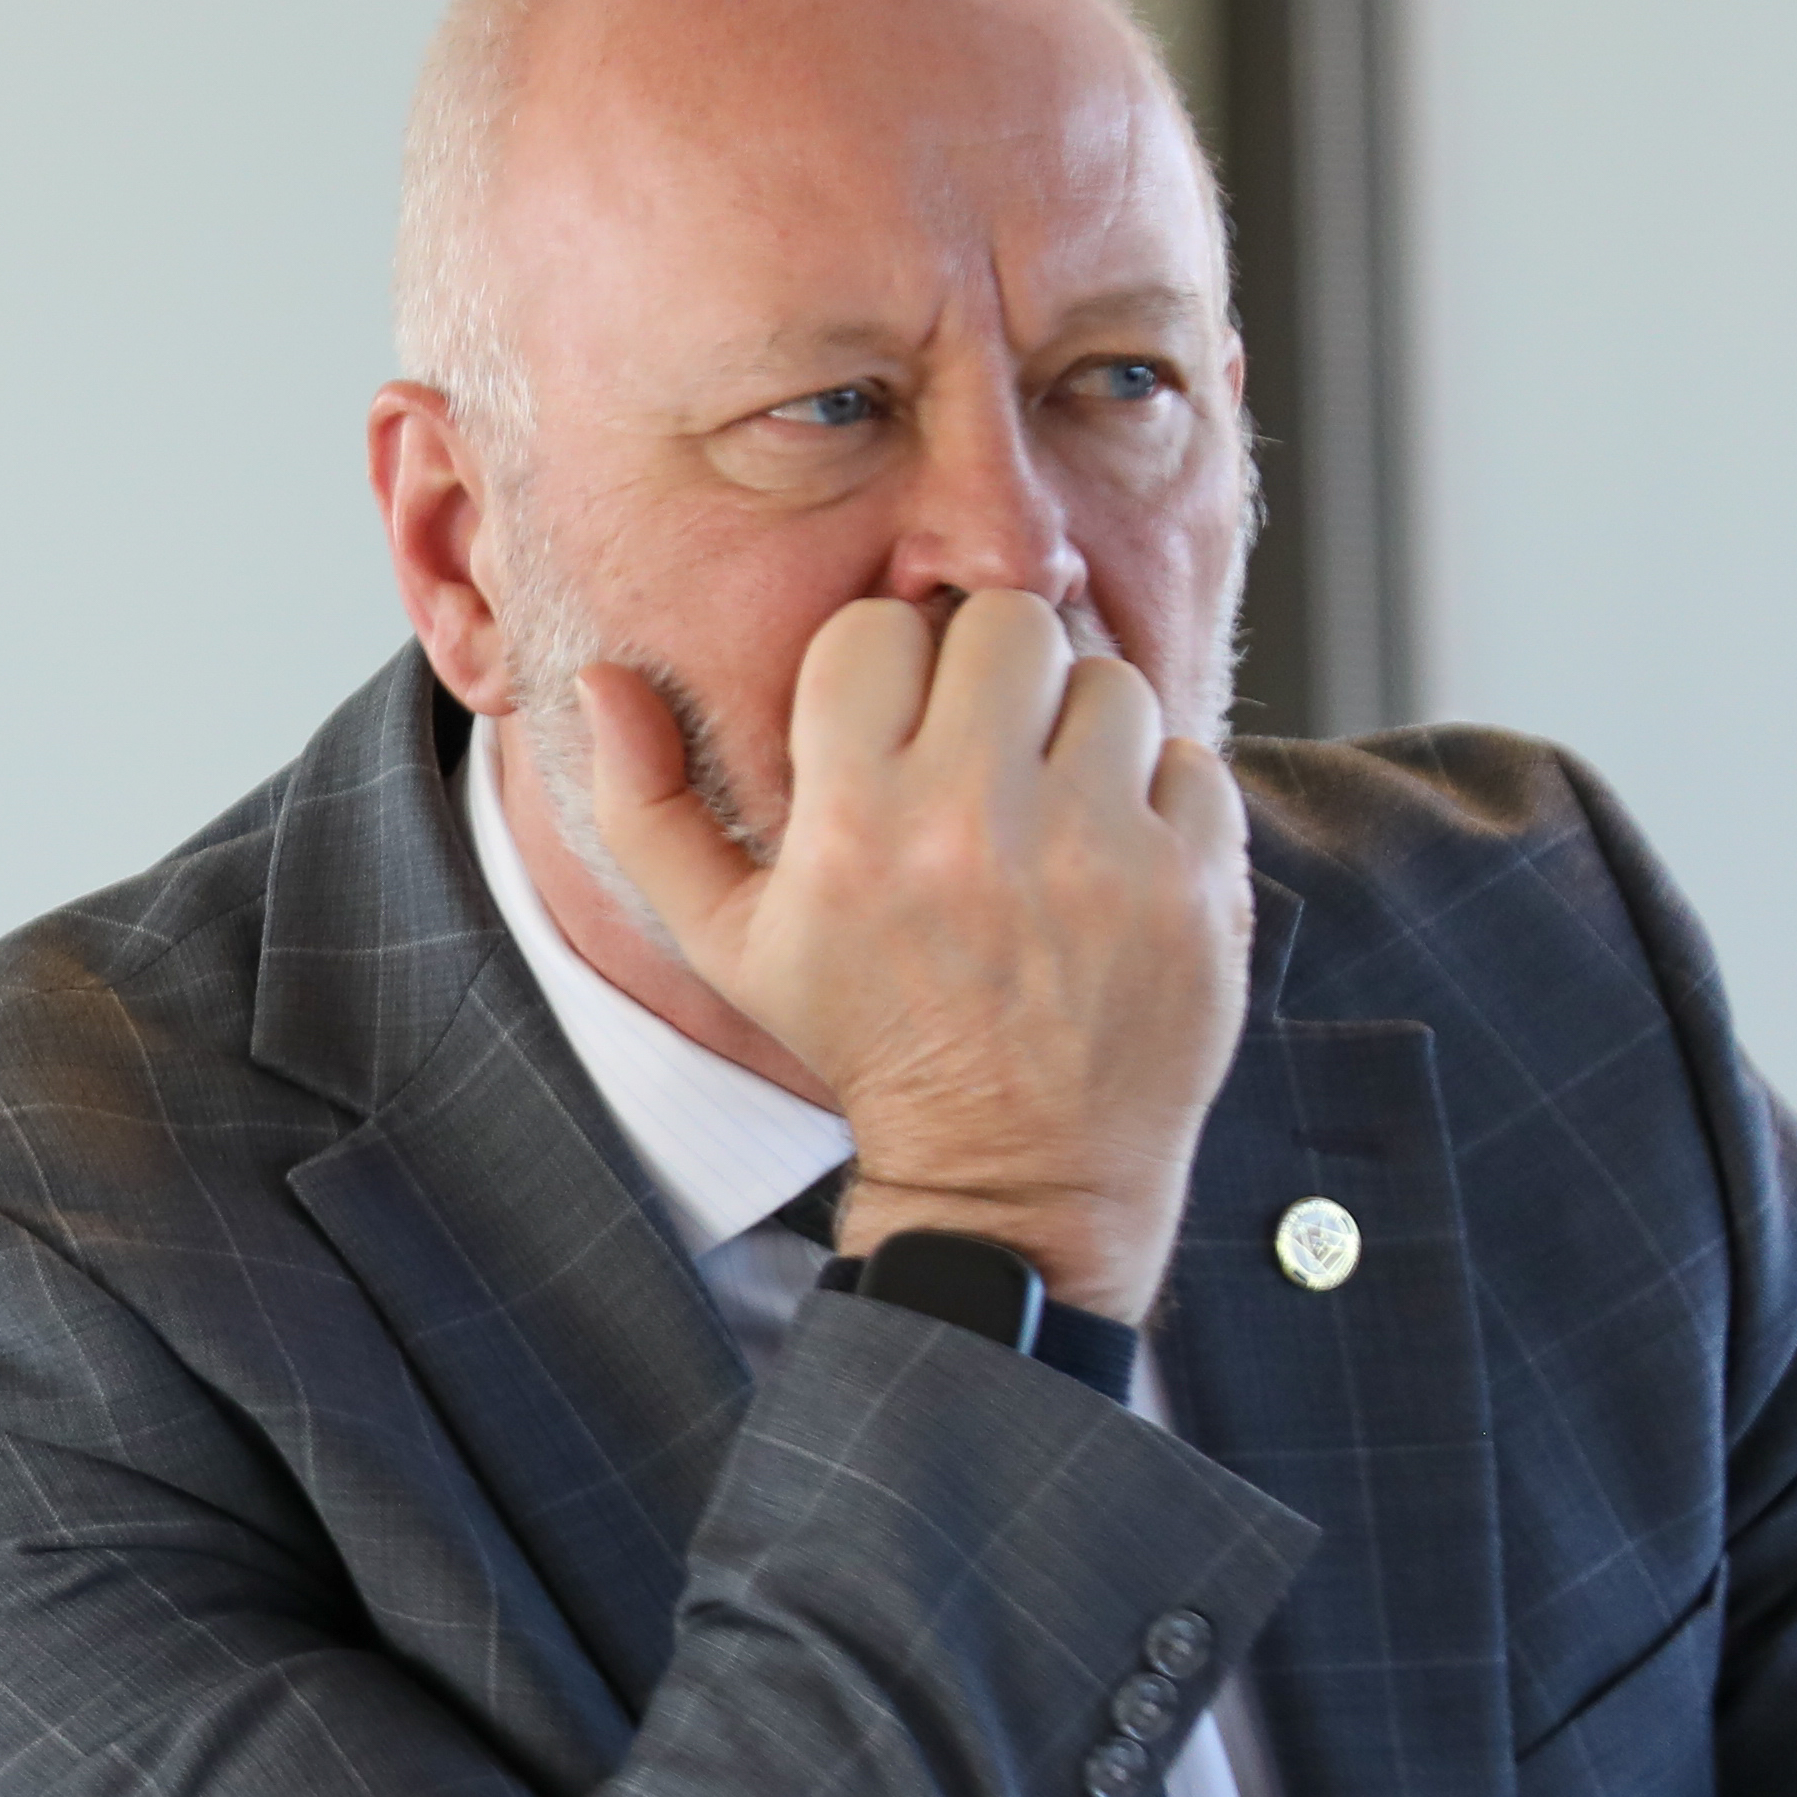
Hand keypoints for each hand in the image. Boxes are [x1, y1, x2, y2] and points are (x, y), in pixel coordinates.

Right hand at [568, 588, 1243, 1323]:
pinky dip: (1160, 799)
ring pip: (1110, 679)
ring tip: (1053, 806)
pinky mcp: (1194, 885)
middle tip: (983, 746)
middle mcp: (977, 828)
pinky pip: (1193, 759)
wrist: (1016, 1172)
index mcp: (855, 828)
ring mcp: (1100, 855)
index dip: (883, 669)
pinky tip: (1115, 860)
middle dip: (992, 673)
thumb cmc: (866, 1039)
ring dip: (1083, 731)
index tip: (892, 731)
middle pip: (1005, 623)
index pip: (876, 631)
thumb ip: (648, 807)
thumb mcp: (727, 942)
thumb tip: (603, 679)